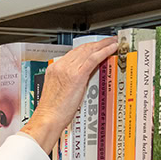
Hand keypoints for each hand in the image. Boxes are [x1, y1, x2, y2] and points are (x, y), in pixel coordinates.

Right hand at [20, 37, 118, 152]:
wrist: (47, 119)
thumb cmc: (52, 112)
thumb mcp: (59, 92)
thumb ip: (69, 82)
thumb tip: (83, 79)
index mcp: (54, 69)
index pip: (73, 53)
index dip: (87, 48)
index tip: (95, 46)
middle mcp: (60, 66)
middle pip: (81, 49)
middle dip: (96, 43)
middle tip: (108, 40)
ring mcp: (68, 69)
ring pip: (88, 51)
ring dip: (103, 45)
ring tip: (112, 42)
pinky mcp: (77, 75)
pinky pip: (93, 58)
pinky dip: (104, 51)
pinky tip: (111, 49)